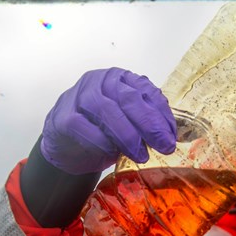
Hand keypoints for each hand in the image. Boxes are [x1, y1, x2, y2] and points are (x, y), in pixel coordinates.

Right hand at [40, 68, 176, 174]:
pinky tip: (112, 153)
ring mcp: (78, 96)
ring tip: (141, 155)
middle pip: (128, 98)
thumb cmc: (102, 131)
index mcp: (120, 79)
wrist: (67, 146)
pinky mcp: (63, 117)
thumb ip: (147, 123)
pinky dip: (101, 141)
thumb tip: (169, 137)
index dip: (161, 115)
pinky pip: (84, 126)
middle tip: (164, 146)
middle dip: (150, 124)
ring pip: (107, 110)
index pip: (146, 91)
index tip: (172, 137)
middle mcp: (99, 82)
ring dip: (128, 135)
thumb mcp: (129, 124)